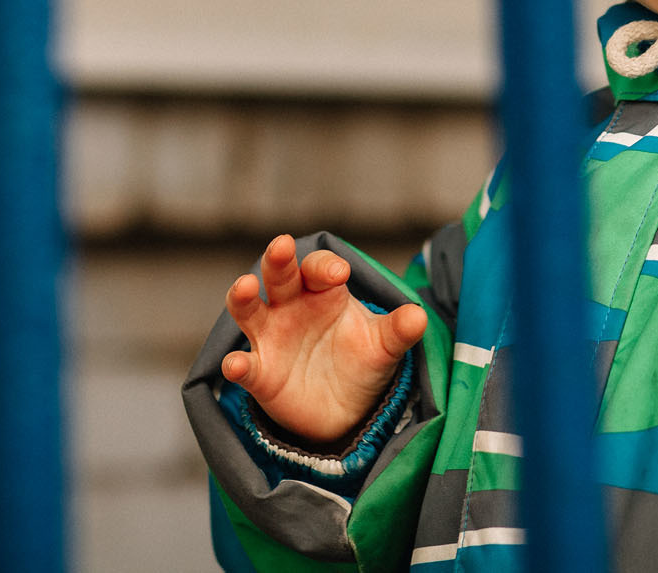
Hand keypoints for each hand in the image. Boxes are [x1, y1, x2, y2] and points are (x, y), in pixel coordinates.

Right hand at [221, 234, 428, 444]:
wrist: (346, 410)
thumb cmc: (360, 361)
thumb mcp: (384, 346)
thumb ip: (398, 330)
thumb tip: (420, 316)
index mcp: (323, 292)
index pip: (320, 268)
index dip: (327, 266)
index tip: (341, 273)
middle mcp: (291, 307)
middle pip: (280, 276)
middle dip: (279, 260)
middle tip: (283, 246)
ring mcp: (271, 339)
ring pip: (249, 310)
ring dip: (243, 297)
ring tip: (244, 287)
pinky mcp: (261, 374)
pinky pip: (245, 366)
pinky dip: (238, 364)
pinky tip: (237, 364)